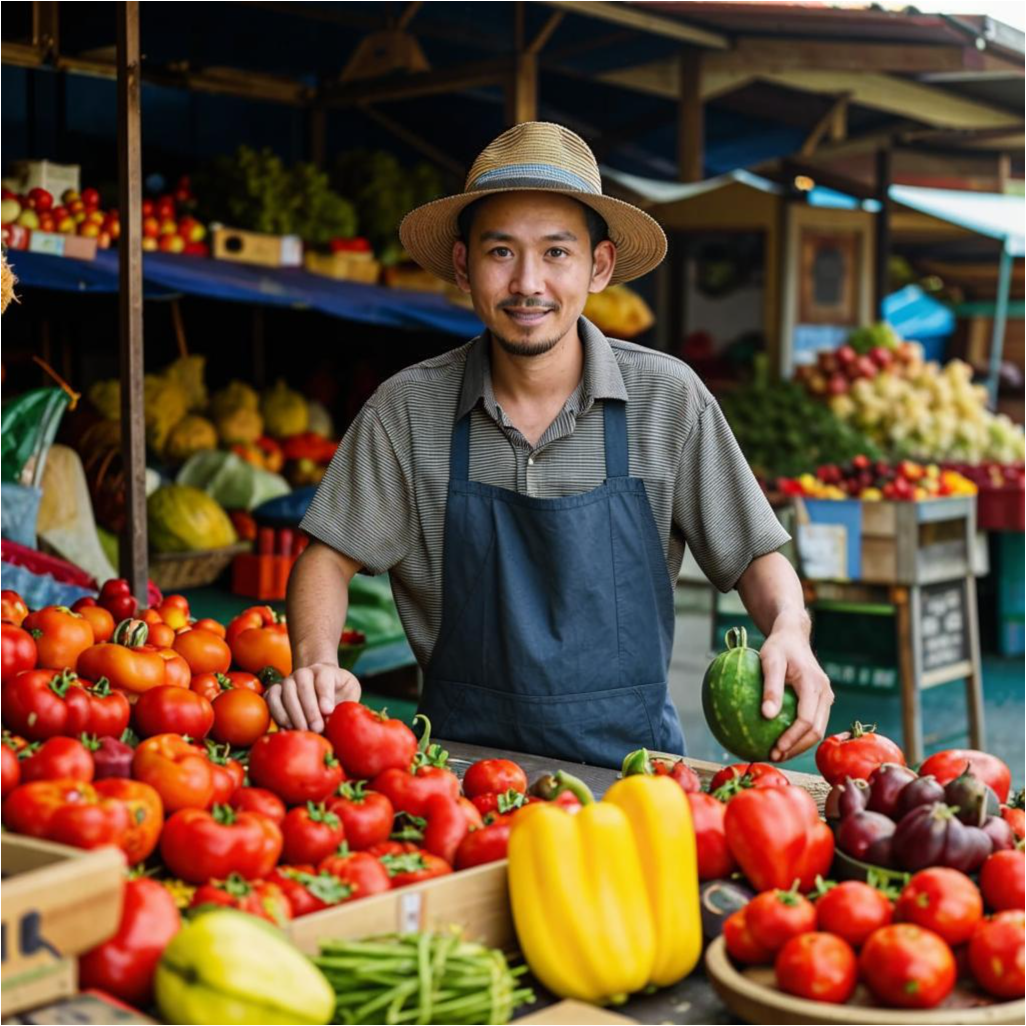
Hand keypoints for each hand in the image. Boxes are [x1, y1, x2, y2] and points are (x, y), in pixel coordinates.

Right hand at [266, 663, 360, 732]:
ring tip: (303, 731)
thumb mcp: (349, 693)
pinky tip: (287, 730)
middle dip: (310, 710)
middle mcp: (304, 673)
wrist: (319, 684)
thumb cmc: (338, 692)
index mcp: (325, 671)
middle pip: (304, 686)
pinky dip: (278, 715)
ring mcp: (288, 681)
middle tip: (317, 728)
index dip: (325, 695)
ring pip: (286, 693)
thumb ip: (348, 703)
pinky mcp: (275, 691)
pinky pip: (271, 700)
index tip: (328, 711)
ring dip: (294, 714)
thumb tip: (346, 721)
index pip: (324, 679)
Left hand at [759, 627, 833, 762]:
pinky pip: (814, 721)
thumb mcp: (770, 661)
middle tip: (774, 756)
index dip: (793, 738)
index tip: (776, 749)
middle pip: (816, 730)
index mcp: (814, 685)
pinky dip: (800, 734)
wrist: (793, 635)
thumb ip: (770, 687)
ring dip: (799, 744)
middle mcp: (825, 693)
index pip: (807, 720)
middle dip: (797, 747)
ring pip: (818, 729)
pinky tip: (782, 740)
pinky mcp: (821, 699)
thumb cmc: (778, 647)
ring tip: (778, 753)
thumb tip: (766, 715)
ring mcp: (826, 697)